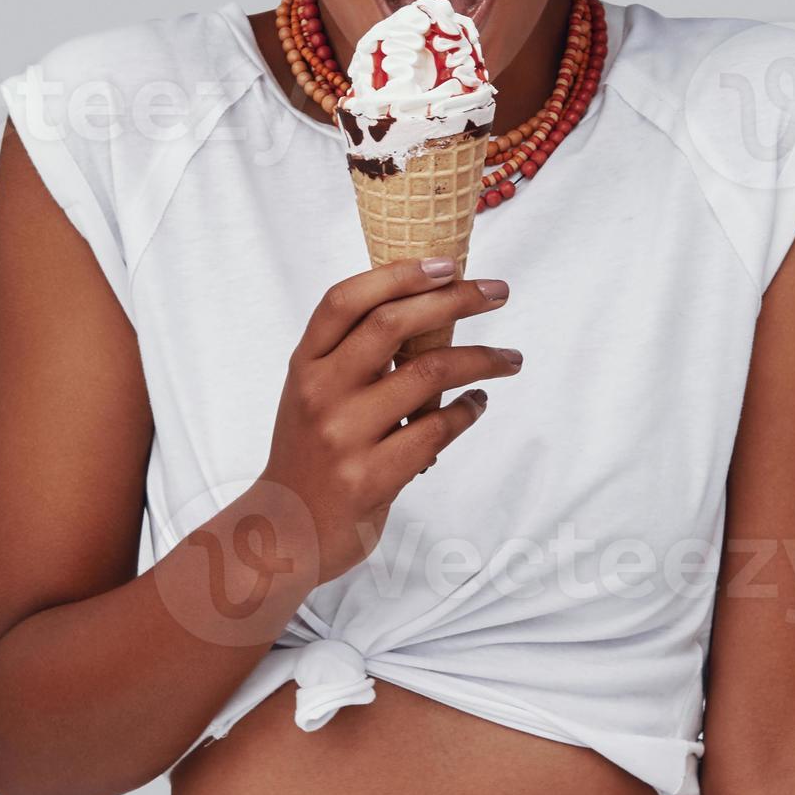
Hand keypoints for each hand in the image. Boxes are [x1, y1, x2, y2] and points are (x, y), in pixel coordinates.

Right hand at [260, 257, 518, 586]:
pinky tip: (478, 404)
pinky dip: (468, 411)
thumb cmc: (310, 452)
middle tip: (498, 292)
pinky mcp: (370, 479)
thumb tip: (427, 304)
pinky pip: (436, 430)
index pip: (345, 300)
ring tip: (510, 359)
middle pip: (392, 326)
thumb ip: (351, 354)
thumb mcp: (312, 393)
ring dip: (482, 360)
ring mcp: (343, 436)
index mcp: (304, 364)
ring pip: (428, 375)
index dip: (397, 274)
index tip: (447, 263)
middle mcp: (319, 393)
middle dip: (455, 300)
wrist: (283, 531)